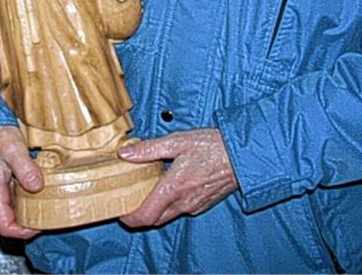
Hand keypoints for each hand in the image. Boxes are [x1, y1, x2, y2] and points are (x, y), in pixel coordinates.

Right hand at [0, 126, 43, 239]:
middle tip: (48, 216)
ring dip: (32, 211)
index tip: (40, 225)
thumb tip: (36, 185)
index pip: (5, 226)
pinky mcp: (8, 183)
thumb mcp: (13, 149)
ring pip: (17, 211)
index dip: (23, 232)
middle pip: (13, 222)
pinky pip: (19, 199)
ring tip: (48, 204)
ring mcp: (2, 189)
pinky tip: (42, 190)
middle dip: (30, 223)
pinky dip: (31, 199)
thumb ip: (24, 167)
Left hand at [119, 128, 238, 227]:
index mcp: (174, 188)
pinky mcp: (202, 204)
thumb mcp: (177, 141)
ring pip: (167, 215)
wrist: (243, 156)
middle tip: (126, 198)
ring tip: (143, 189)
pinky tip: (164, 186)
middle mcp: (184, 202)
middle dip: (138, 214)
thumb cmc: (212, 146)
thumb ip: (149, 149)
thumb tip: (125, 153)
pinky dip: (168, 203)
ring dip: (153, 208)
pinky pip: (180, 209)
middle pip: (154, 219)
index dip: (129, 218)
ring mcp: (195, 206)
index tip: (118, 210)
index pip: (146, 216)